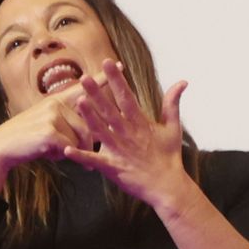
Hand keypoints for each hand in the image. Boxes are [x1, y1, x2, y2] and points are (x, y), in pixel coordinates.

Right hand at [0, 78, 96, 192]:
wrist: (1, 147)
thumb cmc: (25, 139)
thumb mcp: (45, 124)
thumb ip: (65, 122)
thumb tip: (85, 134)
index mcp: (56, 101)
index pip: (84, 87)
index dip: (103, 78)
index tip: (122, 67)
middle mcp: (56, 104)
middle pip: (87, 125)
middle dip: (87, 144)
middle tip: (83, 160)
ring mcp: (52, 116)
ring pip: (79, 138)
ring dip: (72, 152)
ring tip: (60, 155)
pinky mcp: (49, 131)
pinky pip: (68, 147)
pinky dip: (60, 156)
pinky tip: (47, 154)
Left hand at [63, 60, 190, 210]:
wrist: (167, 186)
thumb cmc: (168, 156)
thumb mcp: (172, 127)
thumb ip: (172, 103)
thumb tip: (182, 81)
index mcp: (140, 122)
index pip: (126, 96)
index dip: (117, 79)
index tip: (108, 62)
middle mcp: (127, 133)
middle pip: (110, 110)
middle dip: (97, 93)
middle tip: (84, 77)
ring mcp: (119, 150)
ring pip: (100, 130)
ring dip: (89, 117)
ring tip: (77, 101)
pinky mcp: (112, 167)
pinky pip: (94, 160)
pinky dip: (80, 156)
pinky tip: (66, 150)